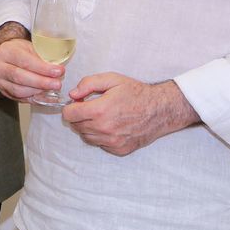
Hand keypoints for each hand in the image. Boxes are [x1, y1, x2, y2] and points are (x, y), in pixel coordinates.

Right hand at [0, 36, 64, 101]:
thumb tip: (57, 69)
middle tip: (57, 84)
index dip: (43, 68)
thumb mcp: (30, 46)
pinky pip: (18, 98)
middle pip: (20, 77)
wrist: (5, 54)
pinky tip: (43, 95)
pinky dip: (33, 98)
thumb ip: (41, 57)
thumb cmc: (19, 50)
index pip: (25, 61)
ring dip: (38, 91)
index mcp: (6, 51)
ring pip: (18, 90)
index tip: (58, 71)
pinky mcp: (2, 91)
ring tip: (51, 89)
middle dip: (41, 82)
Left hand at [60, 74, 198, 155]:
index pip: (69, 115)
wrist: (160, 110)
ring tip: (102, 117)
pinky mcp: (119, 149)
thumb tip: (73, 95)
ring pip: (86, 137)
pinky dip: (100, 137)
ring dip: (88, 128)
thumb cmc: (137, 93)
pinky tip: (111, 126)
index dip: (70, 108)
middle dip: (79, 117)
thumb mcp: (112, 79)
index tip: (78, 104)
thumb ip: (88, 84)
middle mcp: (104, 129)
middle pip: (76, 127)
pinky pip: (100, 144)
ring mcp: (112, 141)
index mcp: (99, 110)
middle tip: (91, 109)